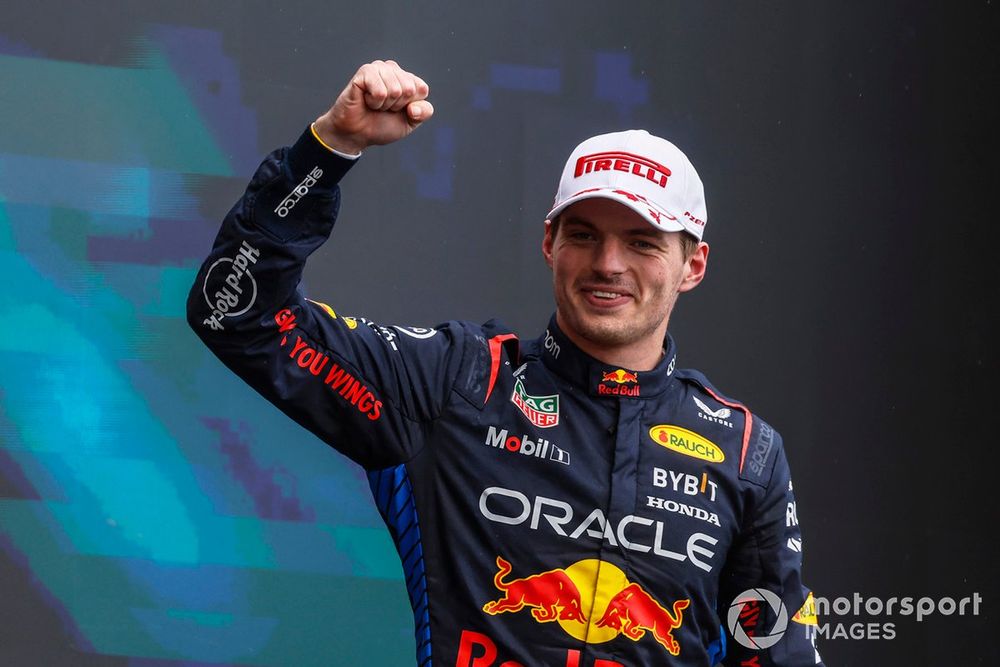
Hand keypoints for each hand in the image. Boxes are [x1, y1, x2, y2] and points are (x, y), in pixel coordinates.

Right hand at [313, 60, 433, 154]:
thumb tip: (414, 106)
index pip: (422, 89)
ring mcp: (378, 68)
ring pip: (395, 90)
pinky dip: (374, 102)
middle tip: (383, 108)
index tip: (397, 110)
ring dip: (384, 105)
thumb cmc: (381, 125)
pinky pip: (380, 91)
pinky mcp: (365, 72)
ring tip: (374, 104)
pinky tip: (366, 100)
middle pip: (409, 89)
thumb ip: (424, 112)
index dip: (411, 107)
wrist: (357, 134)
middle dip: (397, 106)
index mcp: (406, 78)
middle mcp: (393, 70)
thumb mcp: (410, 122)